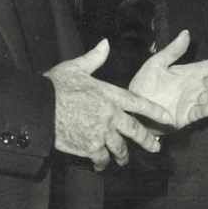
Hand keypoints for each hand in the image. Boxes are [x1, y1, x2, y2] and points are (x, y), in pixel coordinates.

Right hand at [43, 40, 173, 170]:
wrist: (39, 108)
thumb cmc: (56, 86)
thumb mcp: (75, 67)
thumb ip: (94, 58)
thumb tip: (105, 43)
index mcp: (110, 95)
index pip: (139, 103)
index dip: (155, 111)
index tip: (168, 118)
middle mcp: (110, 115)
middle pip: (135, 130)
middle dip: (147, 140)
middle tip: (156, 148)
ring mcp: (101, 133)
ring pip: (120, 148)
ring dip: (123, 156)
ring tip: (124, 161)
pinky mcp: (89, 147)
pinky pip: (101, 158)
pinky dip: (102, 163)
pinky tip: (101, 165)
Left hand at [129, 30, 207, 129]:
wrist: (133, 108)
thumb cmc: (144, 85)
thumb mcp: (156, 64)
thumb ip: (173, 51)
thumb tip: (186, 32)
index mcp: (191, 72)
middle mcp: (196, 87)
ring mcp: (192, 102)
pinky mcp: (185, 117)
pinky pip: (198, 113)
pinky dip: (205, 110)